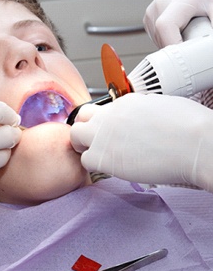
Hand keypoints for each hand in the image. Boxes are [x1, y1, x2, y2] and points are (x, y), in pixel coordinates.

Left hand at [70, 93, 212, 190]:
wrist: (195, 143)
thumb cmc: (189, 126)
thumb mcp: (162, 106)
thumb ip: (142, 112)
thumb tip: (139, 120)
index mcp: (124, 102)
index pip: (101, 110)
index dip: (102, 122)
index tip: (108, 133)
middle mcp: (109, 115)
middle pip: (81, 117)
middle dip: (85, 129)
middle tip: (94, 142)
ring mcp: (102, 134)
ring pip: (75, 136)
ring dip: (84, 146)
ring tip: (100, 156)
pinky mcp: (103, 156)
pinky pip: (85, 161)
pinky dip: (93, 165)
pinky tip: (109, 168)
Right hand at [144, 0, 212, 47]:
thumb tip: (209, 47)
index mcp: (176, 1)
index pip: (165, 27)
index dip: (174, 45)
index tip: (185, 56)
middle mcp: (158, 8)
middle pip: (163, 40)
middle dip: (178, 48)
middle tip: (193, 42)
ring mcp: (150, 15)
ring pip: (159, 43)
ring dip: (173, 44)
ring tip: (186, 32)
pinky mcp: (147, 21)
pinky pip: (157, 39)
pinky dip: (168, 40)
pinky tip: (178, 31)